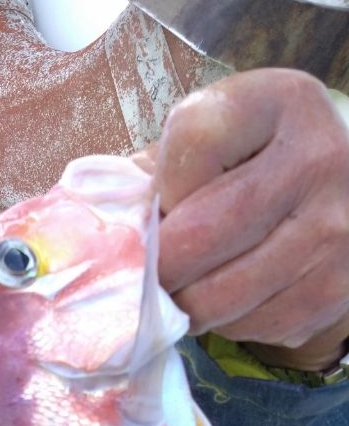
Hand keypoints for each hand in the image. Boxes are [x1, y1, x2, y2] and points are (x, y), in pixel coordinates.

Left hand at [147, 68, 348, 373]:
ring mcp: (337, 225)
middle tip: (147, 276)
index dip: (160, 187)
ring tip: (184, 290)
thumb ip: (157, 169)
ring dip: (188, 305)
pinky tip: (232, 299)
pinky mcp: (339, 285)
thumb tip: (101, 227)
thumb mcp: (213, 142)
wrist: (342, 196)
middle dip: (160, 267)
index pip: (192, 142)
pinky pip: (256, 324)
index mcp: (280, 101)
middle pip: (202, 234)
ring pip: (223, 295)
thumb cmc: (252, 166)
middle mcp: (319, 157)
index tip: (163, 205)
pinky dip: (228, 324)